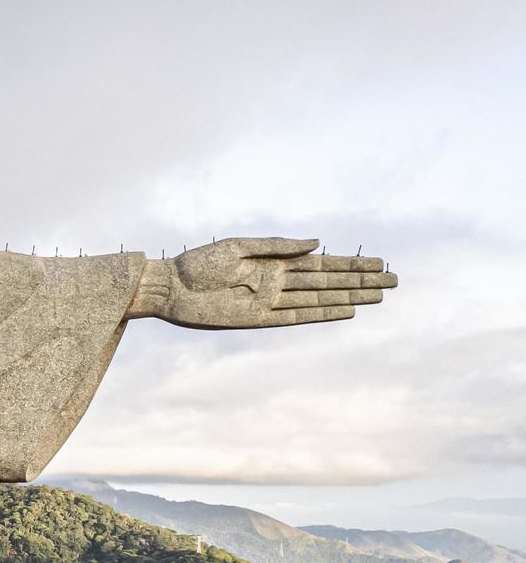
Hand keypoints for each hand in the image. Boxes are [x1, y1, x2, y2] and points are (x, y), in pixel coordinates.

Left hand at [134, 237, 396, 328]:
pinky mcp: (259, 320)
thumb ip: (278, 246)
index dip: (350, 264)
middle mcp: (277, 281)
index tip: (379, 263)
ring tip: (379, 296)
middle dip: (360, 281)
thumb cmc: (197, 263)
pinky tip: (346, 311)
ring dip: (350, 297)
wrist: (168, 287)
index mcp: (272, 261)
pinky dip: (322, 314)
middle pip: (328, 281)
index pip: (321, 262)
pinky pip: (297, 317)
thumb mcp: (237, 247)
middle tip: (394, 280)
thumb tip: (318, 243)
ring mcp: (271, 302)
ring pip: (320, 299)